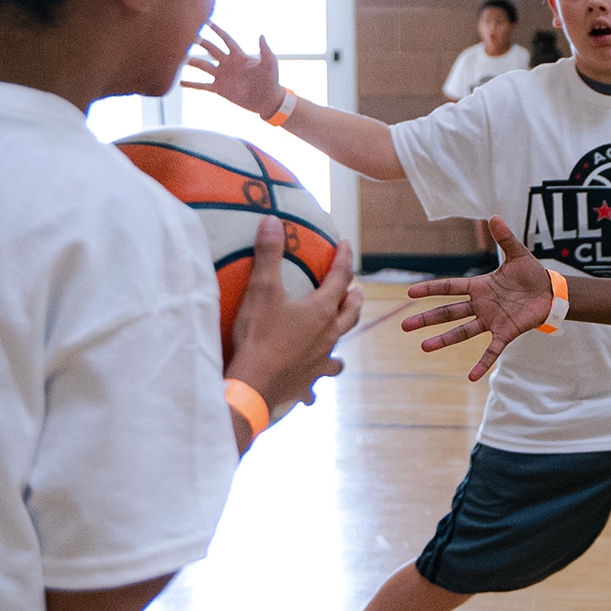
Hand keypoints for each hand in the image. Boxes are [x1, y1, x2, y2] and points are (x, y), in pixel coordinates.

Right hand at [180, 22, 285, 118]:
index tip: (207, 21)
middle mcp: (228, 63)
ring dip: (193, 62)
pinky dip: (192, 84)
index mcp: (239, 56)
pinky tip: (181, 82)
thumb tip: (261, 35)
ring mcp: (222, 76)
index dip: (217, 31)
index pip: (226, 39)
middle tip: (189, 36)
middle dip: (201, 43)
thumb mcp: (270, 63)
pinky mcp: (219, 89)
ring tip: (180, 58)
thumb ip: (265, 49)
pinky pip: (203, 86)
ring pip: (204, 66)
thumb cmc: (271, 80)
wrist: (267, 100)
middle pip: (211, 50)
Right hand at [226, 217, 361, 423]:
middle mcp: (329, 335)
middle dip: (354, 298)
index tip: (346, 244)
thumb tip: (272, 220)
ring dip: (341, 338)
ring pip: (339, 349)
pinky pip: (318, 381)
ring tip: (338, 334)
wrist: (254, 384)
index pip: (340, 277)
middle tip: (356, 289)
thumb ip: (269, 254)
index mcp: (322, 310)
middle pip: (351, 312)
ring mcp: (321, 360)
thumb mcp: (262, 290)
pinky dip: (317, 380)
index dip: (344, 258)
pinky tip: (314, 391)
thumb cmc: (260, 335)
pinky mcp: (308, 381)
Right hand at [401, 217, 554, 381]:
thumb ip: (504, 238)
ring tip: (424, 347)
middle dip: (426, 319)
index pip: (450, 288)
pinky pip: (491, 350)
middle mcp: (481, 305)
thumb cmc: (531, 274)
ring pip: (462, 332)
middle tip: (404, 325)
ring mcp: (491, 321)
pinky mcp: (505, 333)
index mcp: (480, 287)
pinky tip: (472, 377)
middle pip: (448, 312)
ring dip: (444, 340)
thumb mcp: (518, 254)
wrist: (550, 293)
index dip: (431, 290)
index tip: (410, 293)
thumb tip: (494, 216)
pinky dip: (482, 363)